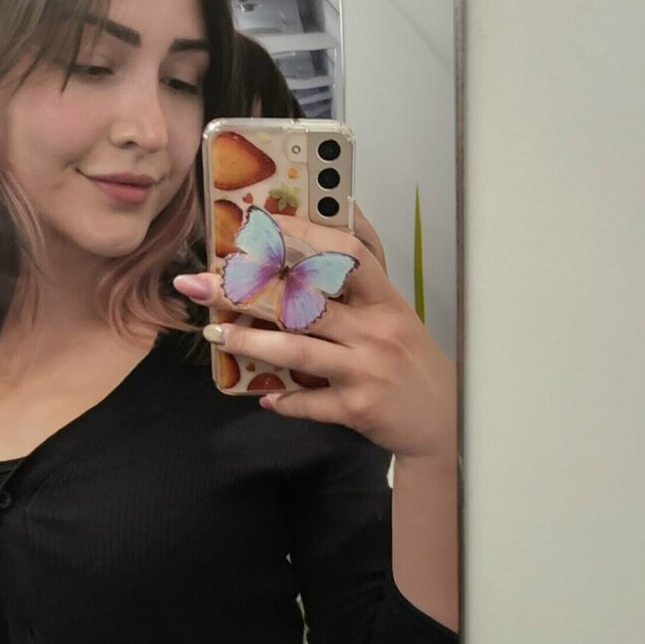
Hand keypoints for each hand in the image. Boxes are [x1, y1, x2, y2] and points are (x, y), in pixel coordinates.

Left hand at [172, 212, 455, 462]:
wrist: (445, 418)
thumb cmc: (410, 360)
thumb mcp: (394, 314)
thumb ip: (356, 288)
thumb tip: (309, 249)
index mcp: (384, 299)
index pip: (342, 255)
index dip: (298, 236)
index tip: (256, 225)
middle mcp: (374, 330)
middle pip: (302, 300)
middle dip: (245, 289)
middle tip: (199, 282)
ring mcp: (365, 370)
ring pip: (297, 348)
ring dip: (249, 341)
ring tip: (213, 333)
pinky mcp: (357, 408)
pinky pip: (309, 403)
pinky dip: (284, 400)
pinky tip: (264, 396)